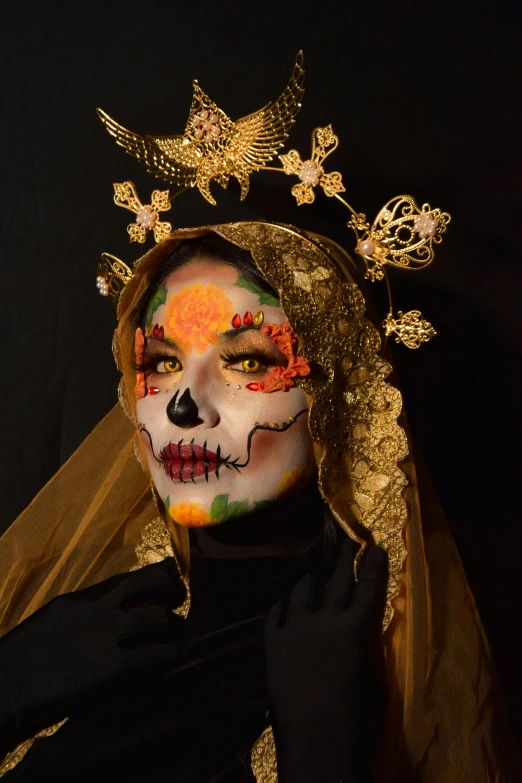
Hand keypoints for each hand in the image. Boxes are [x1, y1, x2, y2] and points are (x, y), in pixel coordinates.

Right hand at [0, 558, 184, 740]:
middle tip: (179, 590)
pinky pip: (147, 654)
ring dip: (168, 618)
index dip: (146, 575)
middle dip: (163, 584)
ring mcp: (105, 635)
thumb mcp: (49, 624)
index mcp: (77, 601)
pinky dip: (164, 653)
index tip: (164, 570)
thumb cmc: (22, 658)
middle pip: (140, 585)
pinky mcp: (110, 664)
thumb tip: (93, 618)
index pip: (120, 582)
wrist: (9, 682)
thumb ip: (74, 617)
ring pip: (149, 615)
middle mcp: (96, 610)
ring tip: (178, 623)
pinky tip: (173, 654)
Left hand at [264, 538, 387, 782]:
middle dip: (343, 558)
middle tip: (347, 542)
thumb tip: (363, 628)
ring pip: (302, 590)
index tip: (375, 548)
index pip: (369, 586)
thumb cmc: (359, 721)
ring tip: (314, 569)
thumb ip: (368, 646)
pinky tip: (286, 601)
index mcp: (356, 629)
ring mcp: (295, 631)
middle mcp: (325, 621)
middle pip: (336, 580)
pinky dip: (284, 605)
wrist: (319, 748)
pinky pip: (276, 614)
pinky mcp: (273, 646)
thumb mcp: (376, 678)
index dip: (373, 564)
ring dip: (311, 577)